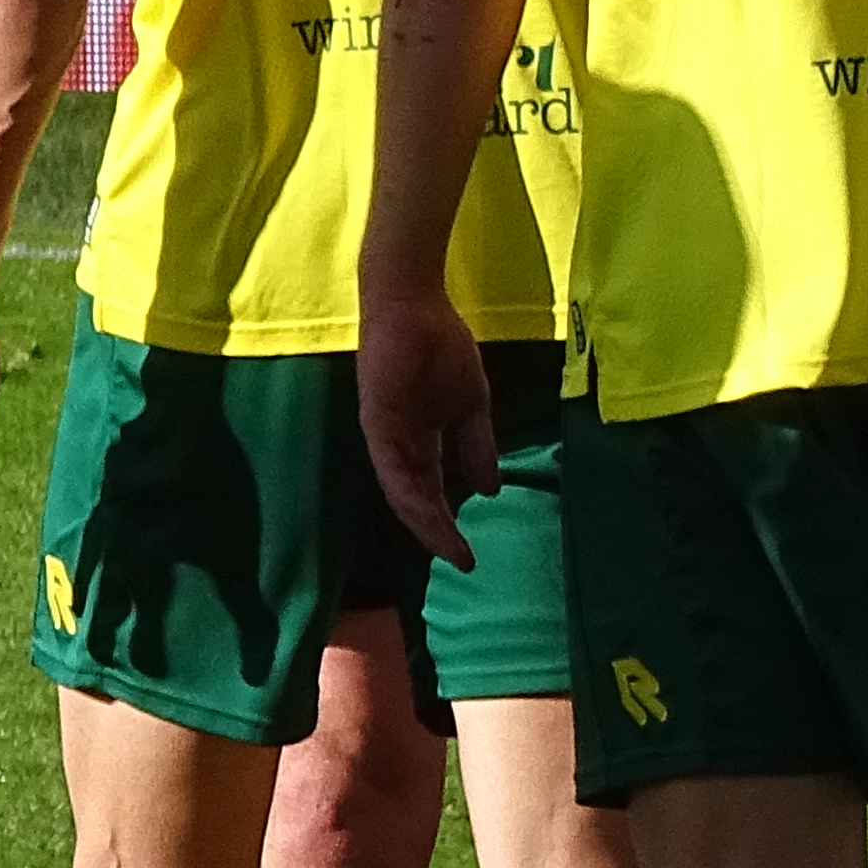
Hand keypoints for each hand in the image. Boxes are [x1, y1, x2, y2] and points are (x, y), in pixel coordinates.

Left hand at [355, 291, 494, 564]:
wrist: (417, 305)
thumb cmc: (440, 346)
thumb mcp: (471, 404)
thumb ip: (476, 446)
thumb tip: (491, 489)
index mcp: (418, 443)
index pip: (431, 494)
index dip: (448, 525)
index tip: (470, 555)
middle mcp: (397, 446)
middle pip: (414, 502)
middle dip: (438, 534)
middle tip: (463, 562)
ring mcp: (384, 436)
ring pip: (402, 493)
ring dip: (425, 523)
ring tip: (450, 547)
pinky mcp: (376, 421)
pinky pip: (391, 468)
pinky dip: (409, 494)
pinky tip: (429, 514)